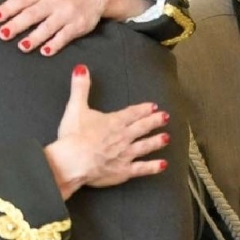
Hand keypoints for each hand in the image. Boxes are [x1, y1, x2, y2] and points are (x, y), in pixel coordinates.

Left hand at [0, 0, 148, 56]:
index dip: (8, 8)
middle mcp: (54, 1)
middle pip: (33, 14)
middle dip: (17, 25)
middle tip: (3, 35)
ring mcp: (66, 14)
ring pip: (48, 27)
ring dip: (35, 37)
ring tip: (22, 46)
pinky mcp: (78, 25)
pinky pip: (65, 36)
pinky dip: (56, 44)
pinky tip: (45, 51)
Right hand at [42, 65, 170, 197]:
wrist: (72, 161)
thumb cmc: (73, 135)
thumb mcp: (75, 107)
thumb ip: (80, 87)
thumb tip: (81, 68)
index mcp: (114, 122)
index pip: (132, 113)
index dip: (143, 109)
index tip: (153, 106)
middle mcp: (124, 137)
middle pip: (142, 127)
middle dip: (155, 122)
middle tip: (165, 118)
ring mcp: (126, 154)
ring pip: (145, 146)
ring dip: (157, 141)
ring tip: (167, 138)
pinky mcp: (124, 171)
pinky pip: (142, 169)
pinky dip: (153, 167)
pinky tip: (163, 165)